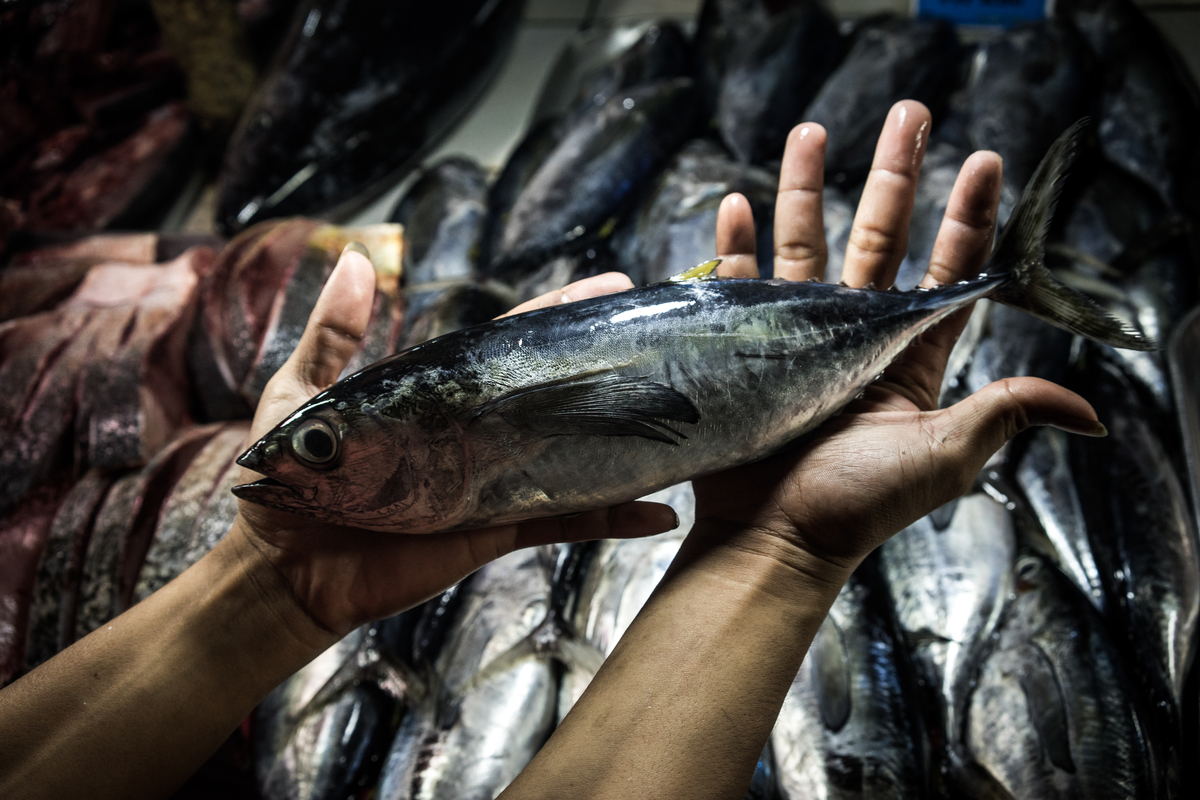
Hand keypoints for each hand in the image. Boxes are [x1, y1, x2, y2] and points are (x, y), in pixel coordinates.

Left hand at [231, 256, 675, 638]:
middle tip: (663, 335)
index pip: (508, 346)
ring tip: (683, 417)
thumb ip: (334, 334)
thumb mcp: (302, 393)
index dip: (557, 316)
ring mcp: (494, 481)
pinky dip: (612, 518)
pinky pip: (565, 521)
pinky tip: (658, 511)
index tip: (610, 288)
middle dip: (608, 365)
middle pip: (555, 393)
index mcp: (439, 397)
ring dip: (625, 439)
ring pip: (573, 454)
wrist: (285, 569)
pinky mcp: (499, 528)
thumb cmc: (290, 477)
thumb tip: (355, 258)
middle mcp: (478, 434)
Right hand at [693, 101, 1104, 581]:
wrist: (772, 540)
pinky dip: (735, 247)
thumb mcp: (944, 456)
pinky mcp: (744, 351)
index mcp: (906, 361)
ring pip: (806, 248)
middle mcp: (854, 340)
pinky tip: (736, 206)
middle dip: (895, 175)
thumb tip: (1086, 411)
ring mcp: (796, 341)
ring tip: (810, 131)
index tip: (983, 162)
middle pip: (879, 240)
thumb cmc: (856, 506)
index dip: (967, 219)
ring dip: (806, 190)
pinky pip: (738, 287)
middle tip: (907, 116)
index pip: (945, 273)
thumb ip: (1004, 415)